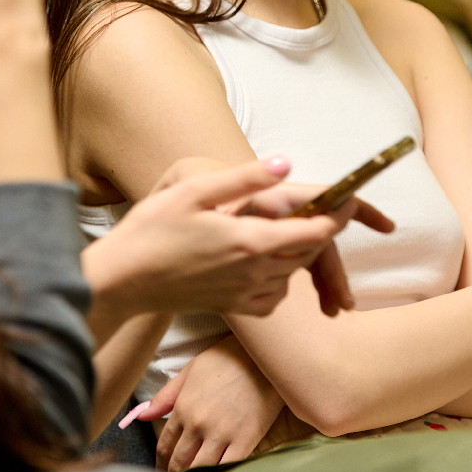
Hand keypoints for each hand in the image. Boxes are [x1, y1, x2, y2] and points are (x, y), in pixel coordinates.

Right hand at [86, 158, 391, 320]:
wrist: (121, 281)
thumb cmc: (151, 230)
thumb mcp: (194, 191)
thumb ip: (244, 179)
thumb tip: (285, 164)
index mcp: (248, 241)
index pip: (312, 231)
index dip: (336, 215)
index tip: (349, 200)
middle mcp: (252, 272)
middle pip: (307, 253)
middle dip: (322, 231)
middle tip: (330, 209)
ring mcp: (242, 293)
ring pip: (292, 275)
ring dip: (300, 255)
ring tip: (297, 232)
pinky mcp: (230, 307)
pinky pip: (272, 297)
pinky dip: (279, 281)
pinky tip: (266, 265)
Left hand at [146, 337, 285, 471]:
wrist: (264, 354)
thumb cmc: (227, 358)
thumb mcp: (190, 371)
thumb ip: (165, 396)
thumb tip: (140, 415)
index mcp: (183, 408)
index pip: (165, 445)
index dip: (160, 463)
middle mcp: (199, 424)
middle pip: (180, 461)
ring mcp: (222, 433)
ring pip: (200, 469)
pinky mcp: (246, 439)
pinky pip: (228, 467)